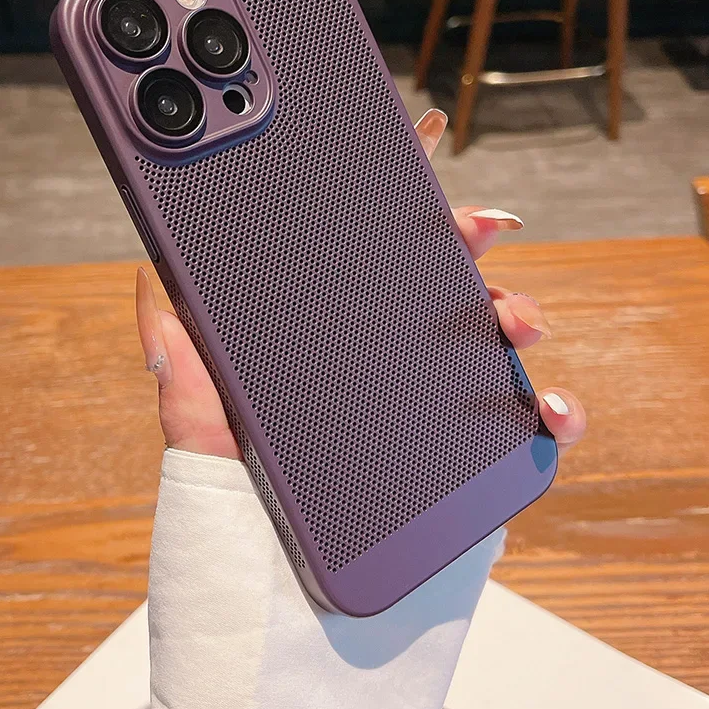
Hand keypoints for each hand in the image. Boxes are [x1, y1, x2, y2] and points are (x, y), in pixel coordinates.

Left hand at [136, 108, 585, 459]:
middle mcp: (384, 352)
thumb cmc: (236, 488)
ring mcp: (430, 397)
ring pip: (493, 333)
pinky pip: (526, 423)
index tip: (426, 130)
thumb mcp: (195, 412)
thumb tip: (155, 273)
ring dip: (516, 311)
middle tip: (477, 225)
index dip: (402, 181)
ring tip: (510, 319)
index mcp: (329, 327)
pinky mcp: (464, 451)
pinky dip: (554, 411)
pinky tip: (547, 409)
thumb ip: (176, 343)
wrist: (273, 577)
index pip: (367, 242)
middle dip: (470, 236)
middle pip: (443, 272)